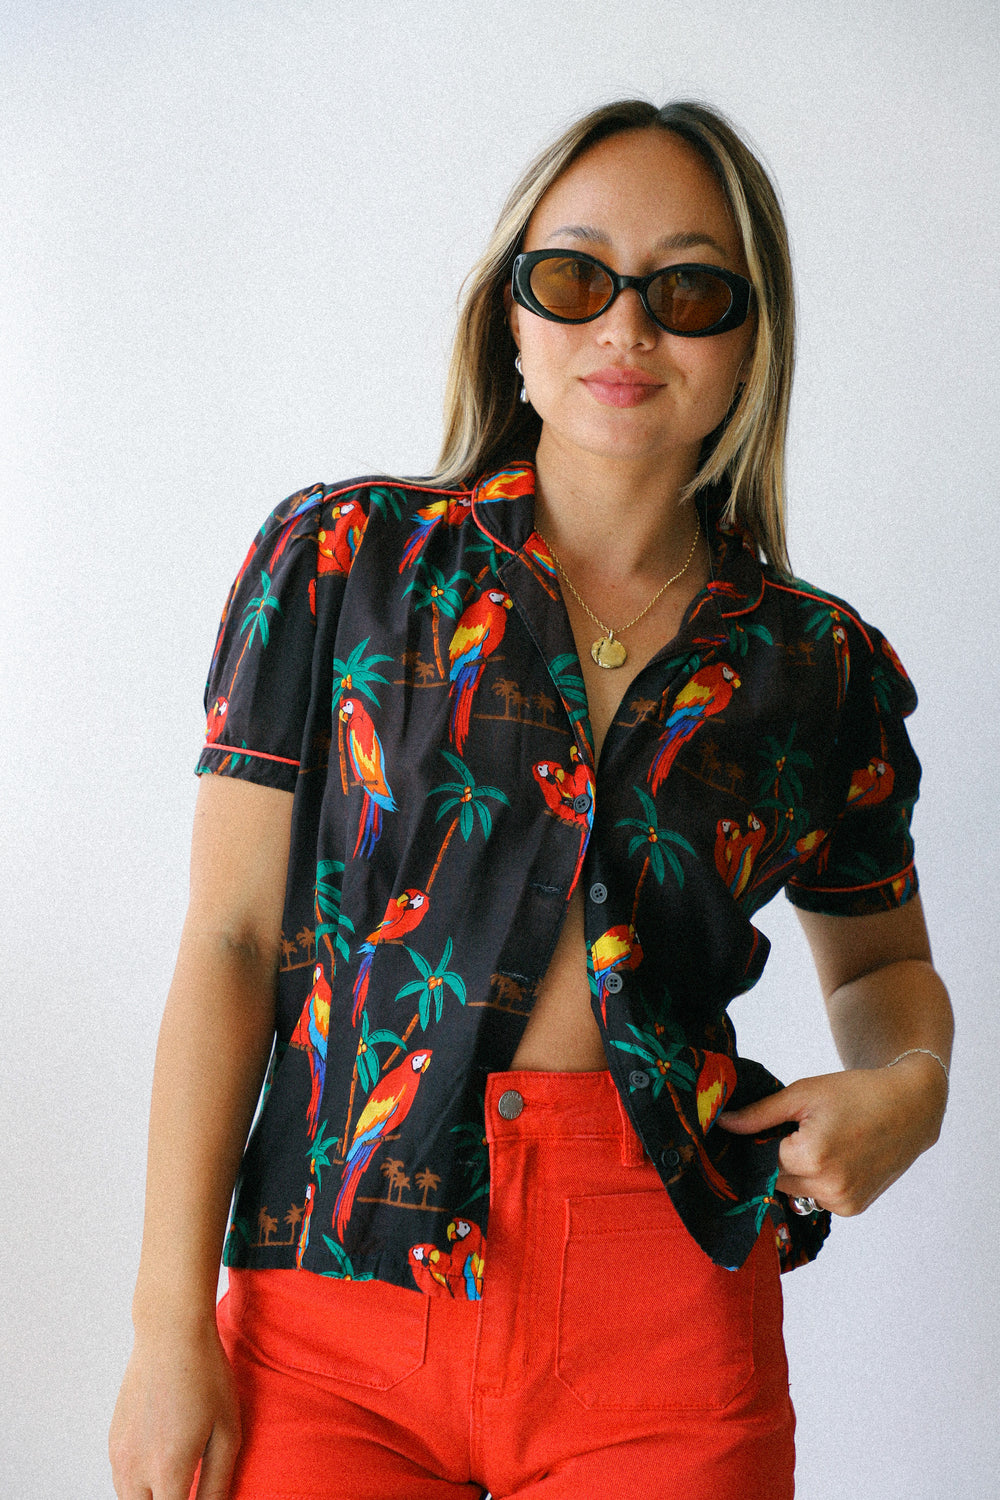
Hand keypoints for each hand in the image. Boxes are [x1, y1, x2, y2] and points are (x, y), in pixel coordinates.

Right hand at [109, 1319, 240, 1499]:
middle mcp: (136, 1467)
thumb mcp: (227, 1430)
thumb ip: (218, 1482)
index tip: (198, 1499)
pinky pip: (121, 1480)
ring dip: (150, 1499)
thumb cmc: (205, 1376)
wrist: (170, 1334)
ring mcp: (119, 1454)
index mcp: (168, 1469)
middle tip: (187, 1490)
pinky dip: (138, 1484)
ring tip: (176, 1482)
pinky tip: (160, 1464)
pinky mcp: (112, 1440)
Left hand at [715, 1054, 946, 1215]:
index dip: (754, 1142)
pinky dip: (813, 1181)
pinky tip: (830, 1157)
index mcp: (811, 1156)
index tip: (754, 1129)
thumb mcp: (803, 1094)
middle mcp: (827, 1187)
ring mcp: (842, 1203)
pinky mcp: (853, 1210)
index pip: (759, 1158)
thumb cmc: (856, 1093)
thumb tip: (722, 1123)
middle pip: (775, 1178)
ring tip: (811, 1142)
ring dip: (792, 1171)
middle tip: (786, 1131)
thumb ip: (759, 1114)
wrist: (910, 1108)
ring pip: (793, 1190)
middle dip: (772, 1157)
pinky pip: (815, 1198)